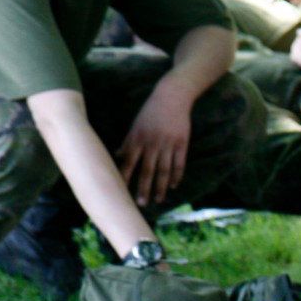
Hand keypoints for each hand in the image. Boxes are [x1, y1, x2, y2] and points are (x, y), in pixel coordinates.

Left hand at [118, 84, 193, 206]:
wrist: (171, 96)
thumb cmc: (151, 111)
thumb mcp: (136, 124)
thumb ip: (128, 141)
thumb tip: (119, 155)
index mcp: (138, 138)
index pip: (129, 162)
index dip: (125, 177)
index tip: (121, 191)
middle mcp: (152, 143)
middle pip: (147, 170)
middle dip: (143, 188)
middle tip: (141, 204)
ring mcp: (168, 144)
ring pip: (163, 170)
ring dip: (161, 186)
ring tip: (159, 200)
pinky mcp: (181, 143)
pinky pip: (179, 163)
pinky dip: (176, 175)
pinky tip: (174, 185)